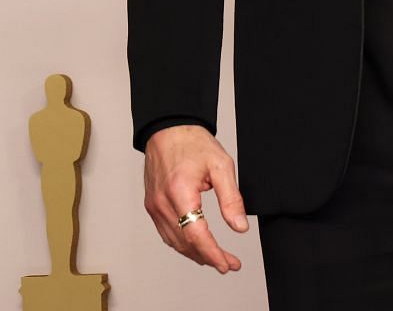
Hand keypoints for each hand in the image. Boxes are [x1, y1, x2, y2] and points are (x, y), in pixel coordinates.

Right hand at [143, 124, 249, 273]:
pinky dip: (182, 244)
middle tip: (229, 264)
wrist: (169, 128)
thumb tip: (240, 227)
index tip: (228, 264)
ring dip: (195, 254)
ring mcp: (154, 205)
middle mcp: (162, 202)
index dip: (213, 253)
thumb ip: (231, 198)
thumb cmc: (193, 143)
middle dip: (208, 258)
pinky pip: (166, 232)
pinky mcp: (152, 205)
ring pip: (174, 242)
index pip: (195, 234)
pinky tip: (196, 246)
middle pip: (185, 243)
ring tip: (217, 259)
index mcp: (179, 192)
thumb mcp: (221, 166)